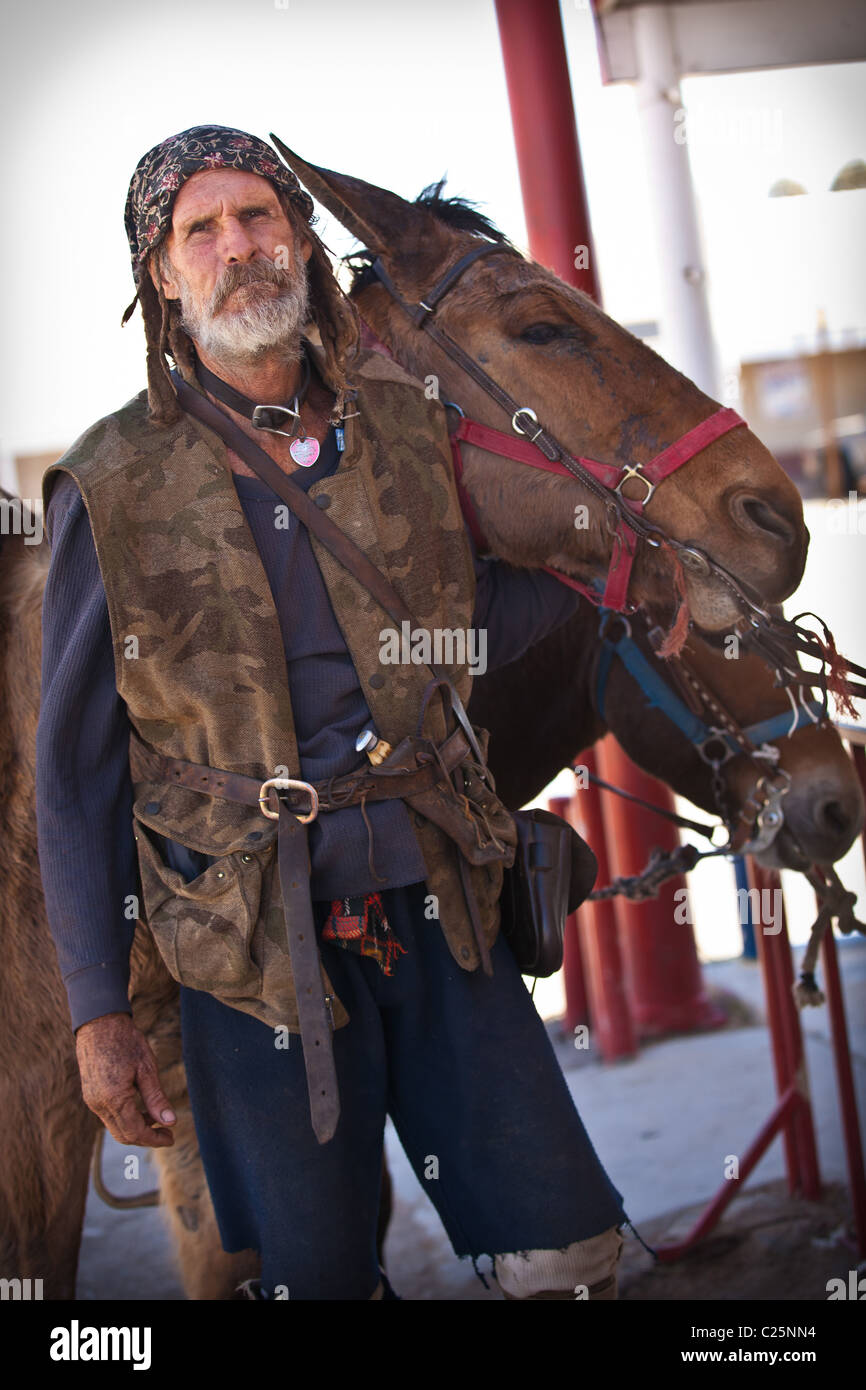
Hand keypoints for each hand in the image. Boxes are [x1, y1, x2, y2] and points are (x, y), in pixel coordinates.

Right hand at [75, 1011, 176, 1147]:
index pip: (135, 1132)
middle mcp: (98, 1104)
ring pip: (115, 1127)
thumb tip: (170, 1123)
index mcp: (114, 1098)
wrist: (99, 1023)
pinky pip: (109, 1116)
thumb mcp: (147, 1068)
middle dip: (146, 1138)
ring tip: (157, 1118)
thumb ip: (156, 1099)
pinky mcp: (90, 1095)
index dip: (154, 1139)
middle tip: (167, 1133)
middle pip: (123, 1135)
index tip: (171, 1138)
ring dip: (136, 1128)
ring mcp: (92, 1100)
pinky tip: (141, 1108)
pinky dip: (126, 1118)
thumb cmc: (126, 1041)